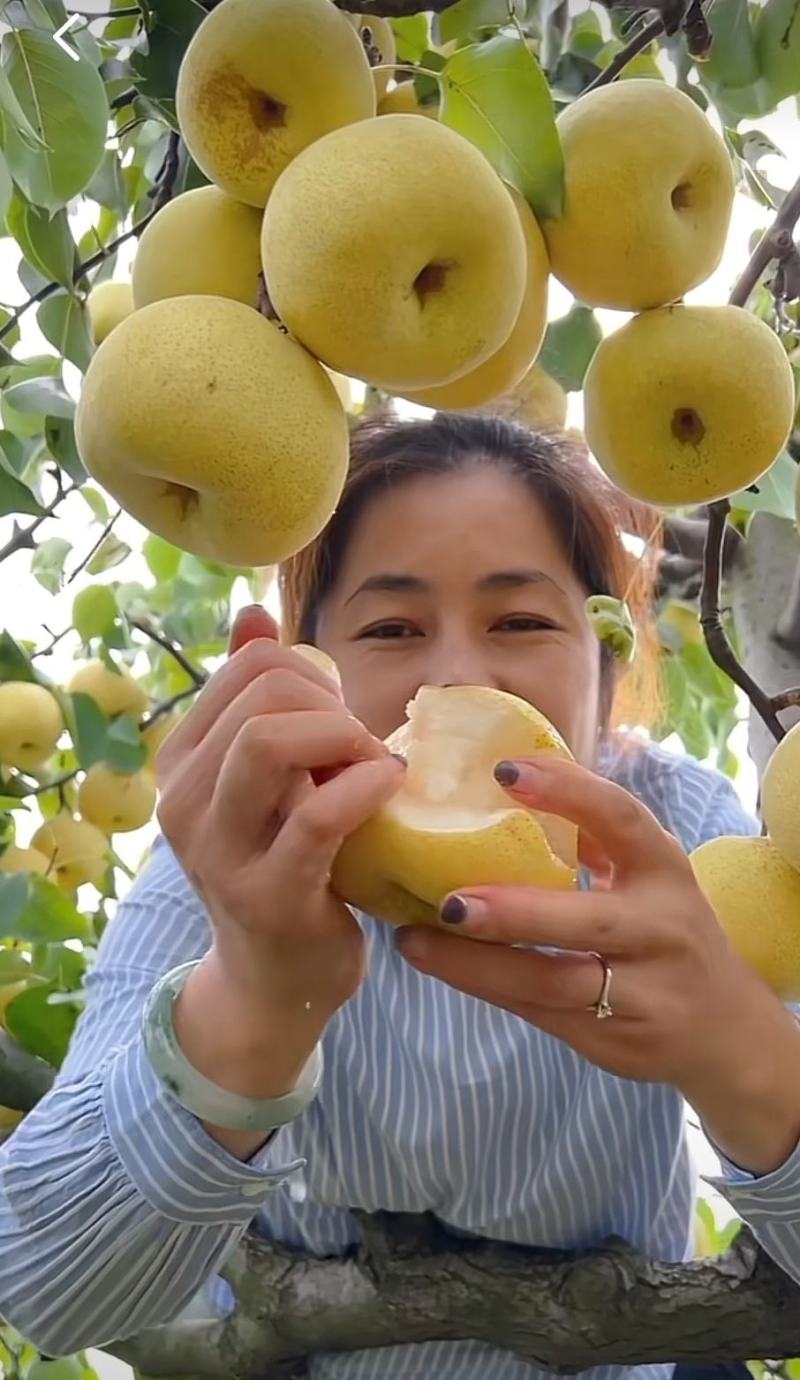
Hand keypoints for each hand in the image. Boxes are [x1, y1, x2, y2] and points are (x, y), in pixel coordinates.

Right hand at [156, 604, 405, 1028]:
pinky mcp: (267, 895)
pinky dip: (366, 786)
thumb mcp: (263, 781)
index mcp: (182, 762)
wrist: (275, 981)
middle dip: (334, 707)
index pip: (250, 665)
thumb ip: (256, 703)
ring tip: (372, 768)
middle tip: (362, 749)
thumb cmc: (283, 866)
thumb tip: (251, 614)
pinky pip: (317, 815)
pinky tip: (390, 788)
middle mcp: (182, 801)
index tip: (338, 717)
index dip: (313, 674)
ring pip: (271, 740)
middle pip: (265, 696)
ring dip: (344, 741)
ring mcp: (218, 851)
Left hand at [394, 754, 780, 1092]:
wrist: (724, 1030)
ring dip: (477, 963)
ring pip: (552, 981)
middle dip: (514, 911)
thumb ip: (594, 839)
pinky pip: (538, 1013)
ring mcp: (641, 992)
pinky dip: (486, 988)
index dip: (567, 791)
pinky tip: (441, 966)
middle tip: (446, 899)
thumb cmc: (664, 929)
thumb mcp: (647, 875)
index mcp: (664, 869)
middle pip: (585, 920)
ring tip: (415, 941)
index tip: (504, 771)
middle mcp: (660, 928)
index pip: (621, 820)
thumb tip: (504, 784)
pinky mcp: (613, 1040)